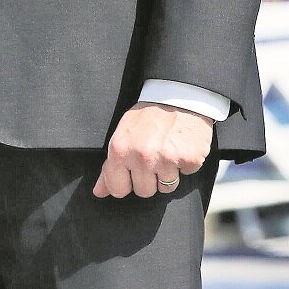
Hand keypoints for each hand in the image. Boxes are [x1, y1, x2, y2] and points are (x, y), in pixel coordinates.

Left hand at [92, 102, 212, 199]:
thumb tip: (99, 192)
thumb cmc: (147, 117)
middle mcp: (142, 157)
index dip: (126, 183)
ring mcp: (166, 159)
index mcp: (120, 150)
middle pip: (144, 192)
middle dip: (150, 179)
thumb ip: (110, 166)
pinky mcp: (189, 159)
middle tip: (153, 157)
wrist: (177, 96)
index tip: (132, 173)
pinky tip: (181, 146)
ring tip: (168, 150)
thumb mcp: (122, 136)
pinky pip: (186, 175)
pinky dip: (186, 164)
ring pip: (166, 188)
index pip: (118, 189)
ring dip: (169, 173)